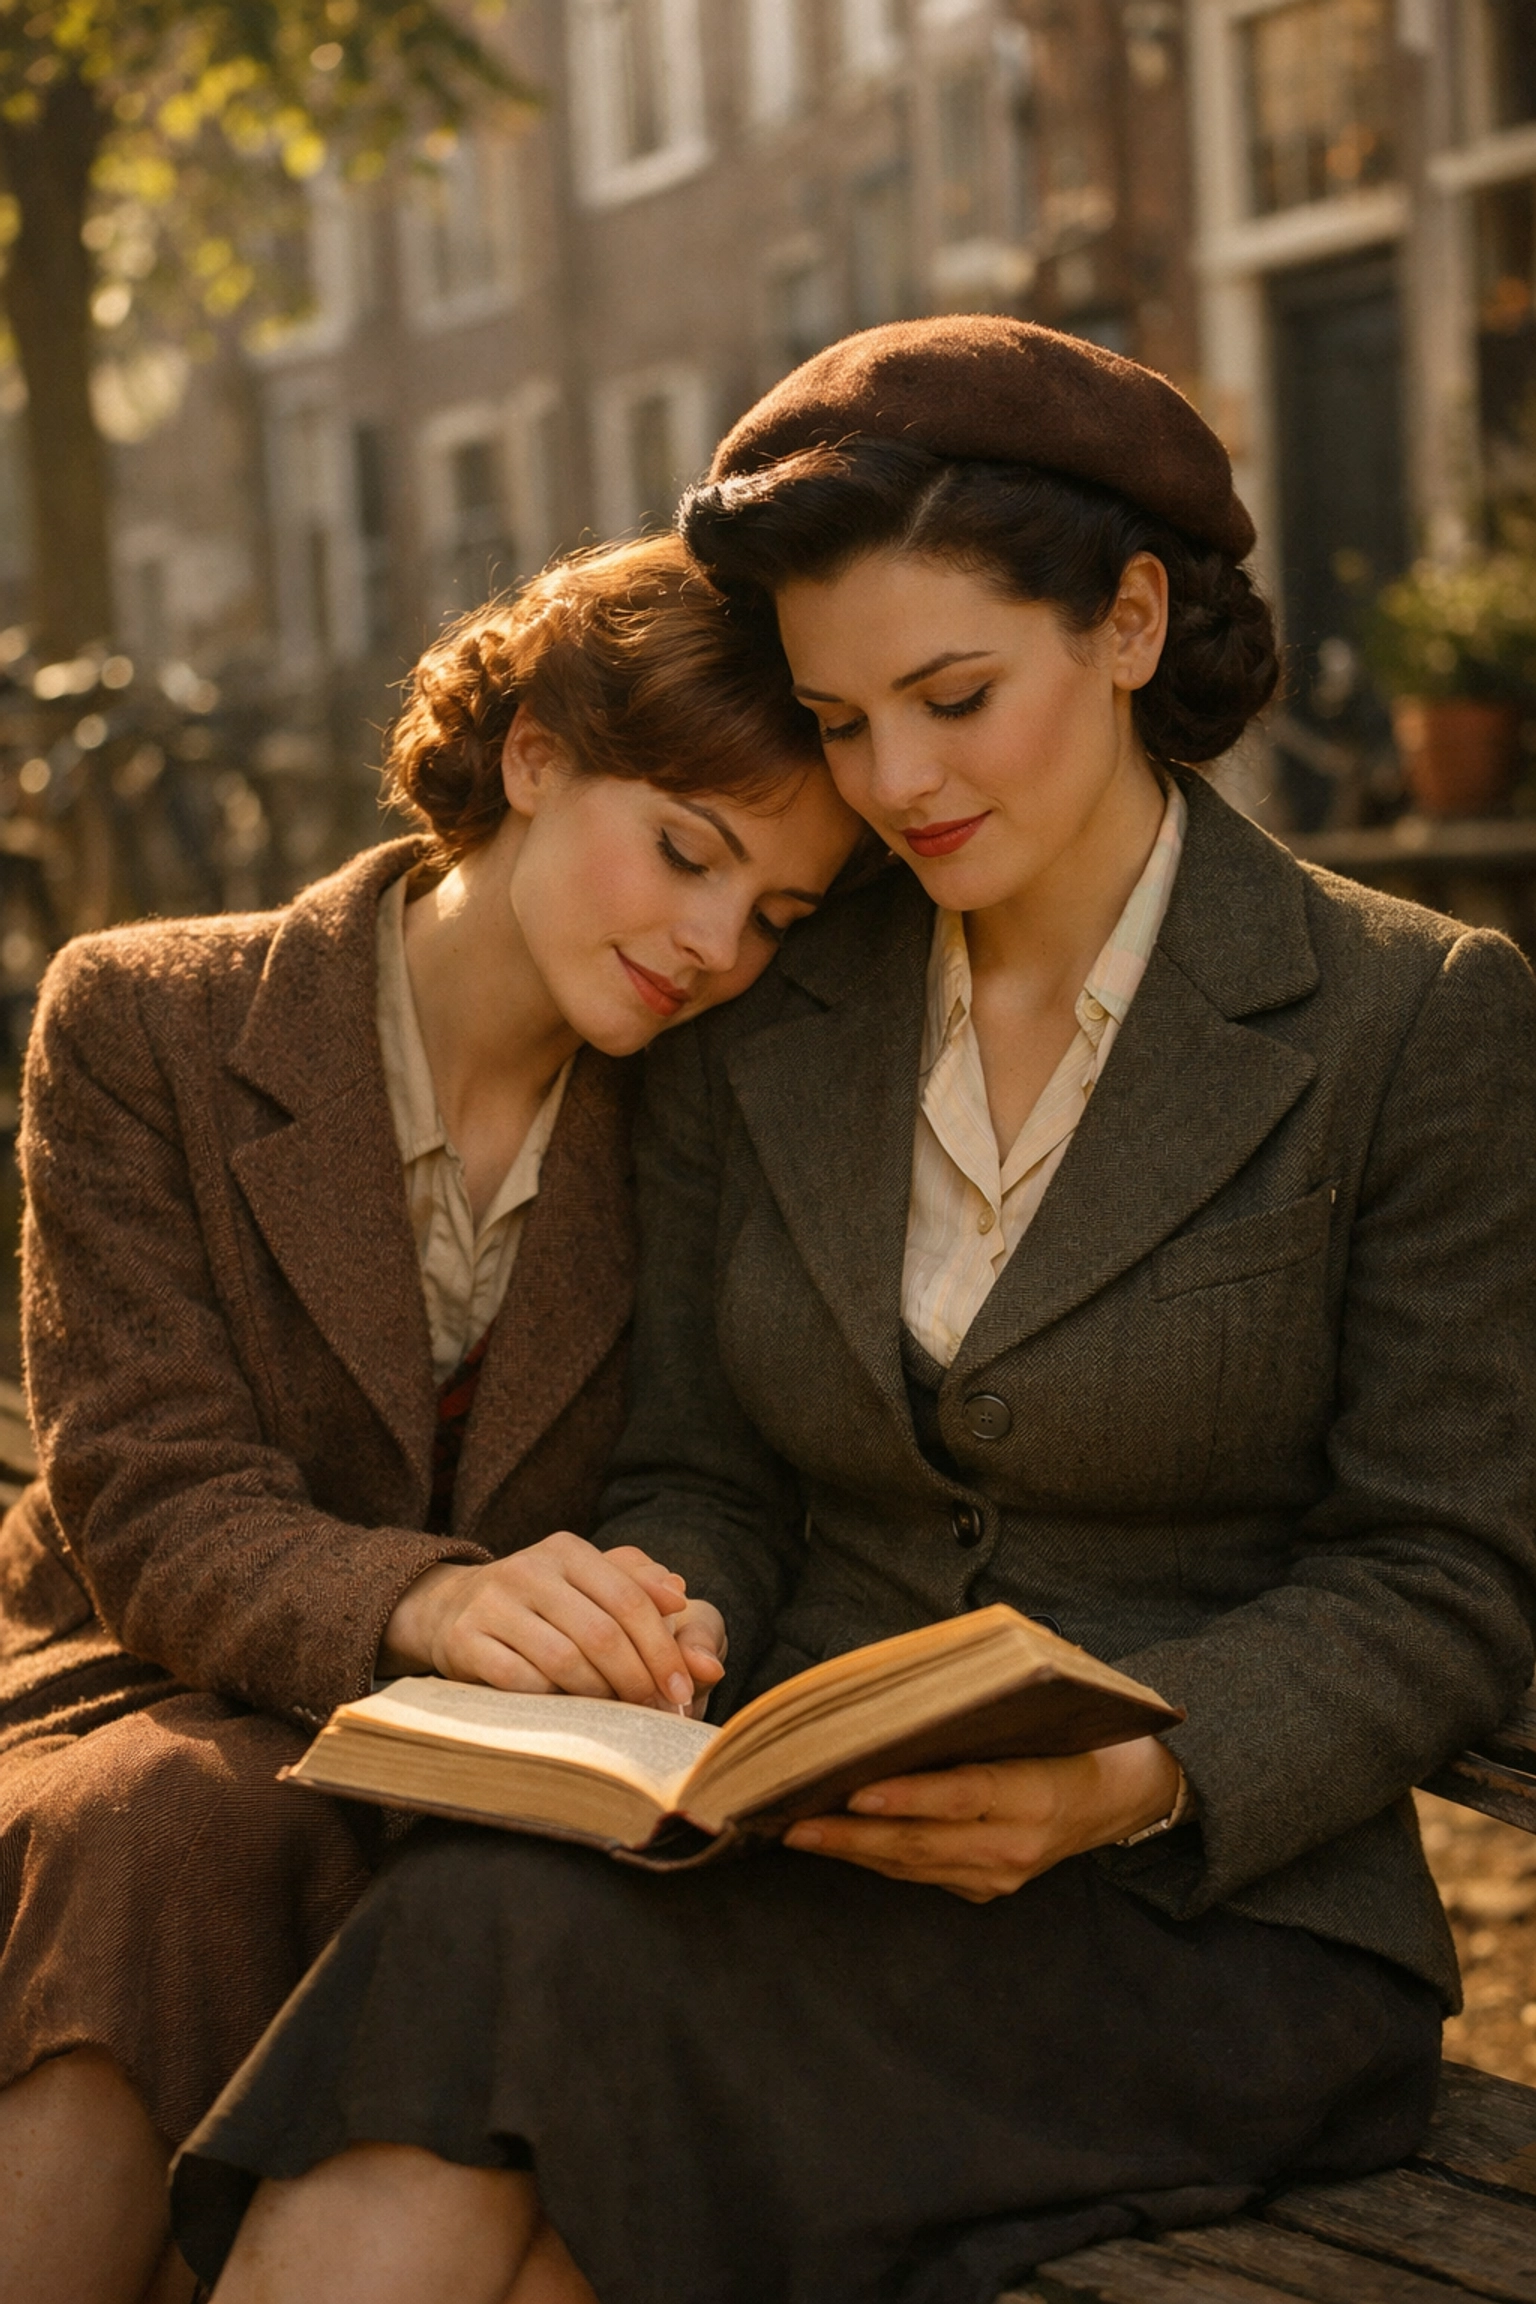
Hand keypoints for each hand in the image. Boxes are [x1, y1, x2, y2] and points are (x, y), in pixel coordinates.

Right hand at [379, 1533, 728, 1710]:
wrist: (452, 1609)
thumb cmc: (543, 1603)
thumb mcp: (590, 1582)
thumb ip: (640, 1588)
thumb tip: (683, 1597)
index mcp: (567, 1550)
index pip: (629, 1599)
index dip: (662, 1648)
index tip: (682, 1689)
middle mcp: (528, 1569)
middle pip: (601, 1633)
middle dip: (637, 1679)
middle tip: (656, 1710)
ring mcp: (492, 1605)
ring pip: (563, 1661)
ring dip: (599, 1696)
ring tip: (617, 1714)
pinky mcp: (464, 1641)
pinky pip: (520, 1682)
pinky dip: (552, 1701)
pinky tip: (567, 1711)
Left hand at [782, 1735, 1182, 1901]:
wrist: (1121, 1796)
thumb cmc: (1072, 1736)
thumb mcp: (1042, 1714)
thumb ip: (983, 1707)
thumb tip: (903, 1688)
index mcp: (1038, 1794)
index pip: (964, 1796)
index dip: (909, 1797)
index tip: (855, 1789)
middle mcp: (1018, 1845)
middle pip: (923, 1842)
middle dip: (852, 1832)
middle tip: (795, 1819)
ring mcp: (1001, 1875)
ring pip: (913, 1865)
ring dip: (852, 1849)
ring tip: (797, 1830)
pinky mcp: (986, 1889)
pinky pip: (919, 1874)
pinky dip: (875, 1856)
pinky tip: (837, 1839)